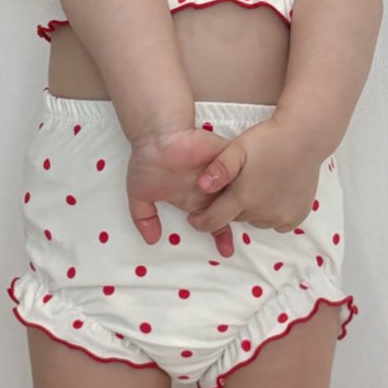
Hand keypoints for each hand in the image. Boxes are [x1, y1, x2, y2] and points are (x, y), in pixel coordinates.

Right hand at [126, 127, 239, 257]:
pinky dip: (245, 176)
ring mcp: (220, 173)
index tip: (225, 252)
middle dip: (241, 222)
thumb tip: (151, 240)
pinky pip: (242, 167)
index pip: (214, 223)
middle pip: (234, 210)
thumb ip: (144, 218)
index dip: (221, 237)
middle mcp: (210, 189)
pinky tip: (245, 189)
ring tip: (247, 212)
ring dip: (246, 202)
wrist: (154, 135)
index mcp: (195, 200)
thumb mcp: (140, 195)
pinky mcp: (226, 155)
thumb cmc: (148, 161)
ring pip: (243, 190)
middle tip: (246, 231)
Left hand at [183, 117, 323, 237]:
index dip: (201, 221)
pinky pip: (276, 223)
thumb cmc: (267, 139)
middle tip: (238, 184)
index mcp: (243, 197)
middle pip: (236, 217)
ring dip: (252, 209)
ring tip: (259, 185)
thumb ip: (218, 168)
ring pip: (256, 220)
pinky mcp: (296, 216)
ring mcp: (281, 217)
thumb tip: (201, 187)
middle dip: (231, 205)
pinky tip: (274, 193)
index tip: (195, 218)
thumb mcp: (237, 148)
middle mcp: (262, 213)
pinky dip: (272, 213)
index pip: (214, 221)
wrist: (304, 137)